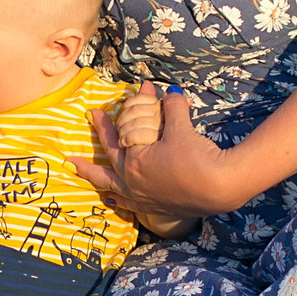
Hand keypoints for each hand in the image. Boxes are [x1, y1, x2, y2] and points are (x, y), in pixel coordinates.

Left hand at [78, 86, 241, 220]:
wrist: (222, 187)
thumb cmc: (199, 158)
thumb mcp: (182, 127)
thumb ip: (172, 108)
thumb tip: (170, 93)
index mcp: (136, 160)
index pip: (128, 128)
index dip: (136, 105)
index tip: (144, 88)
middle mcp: (134, 180)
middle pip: (111, 152)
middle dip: (102, 132)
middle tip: (93, 115)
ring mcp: (143, 196)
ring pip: (110, 183)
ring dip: (92, 173)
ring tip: (74, 166)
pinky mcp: (156, 207)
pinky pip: (129, 204)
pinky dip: (117, 200)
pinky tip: (109, 198)